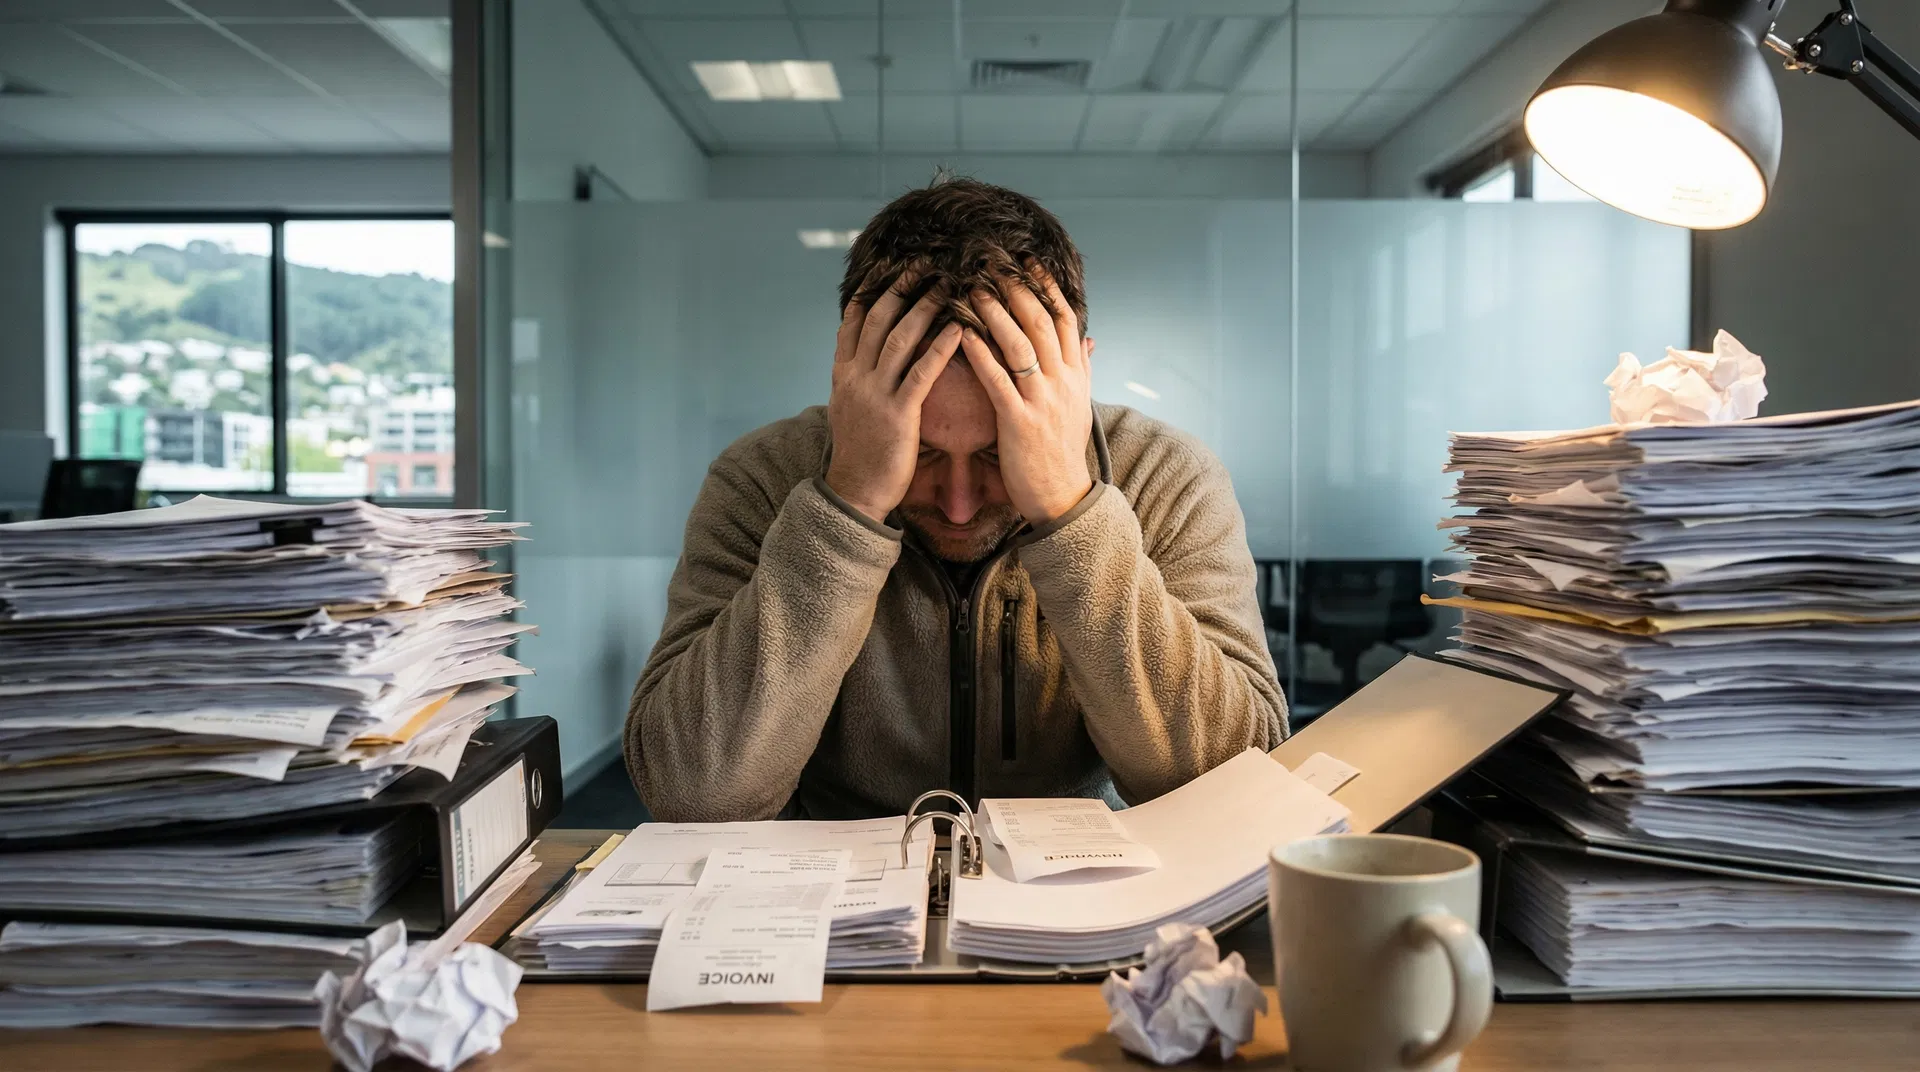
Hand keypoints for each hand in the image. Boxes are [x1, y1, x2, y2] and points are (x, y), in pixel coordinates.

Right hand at [825, 270, 962, 523]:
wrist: (855, 492)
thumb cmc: (861, 454)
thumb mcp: (849, 409)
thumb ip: (856, 379)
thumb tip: (863, 357)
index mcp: (843, 375)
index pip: (852, 322)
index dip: (871, 292)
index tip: (889, 268)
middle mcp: (855, 378)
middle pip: (876, 320)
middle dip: (899, 289)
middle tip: (923, 264)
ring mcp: (874, 395)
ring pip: (898, 339)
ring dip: (923, 309)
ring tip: (945, 286)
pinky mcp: (898, 414)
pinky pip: (920, 373)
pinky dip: (939, 347)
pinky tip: (957, 329)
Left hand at [959, 265, 1093, 525]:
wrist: (1063, 497)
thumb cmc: (1063, 452)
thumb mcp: (1080, 406)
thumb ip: (1081, 369)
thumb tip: (1087, 339)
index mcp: (1075, 375)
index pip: (1064, 319)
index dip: (1046, 288)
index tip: (1028, 262)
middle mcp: (1062, 382)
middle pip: (1040, 322)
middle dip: (1017, 290)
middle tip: (994, 264)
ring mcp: (1042, 400)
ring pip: (1019, 345)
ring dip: (995, 313)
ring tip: (973, 289)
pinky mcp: (1018, 421)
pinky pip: (998, 379)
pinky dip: (980, 353)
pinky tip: (962, 334)